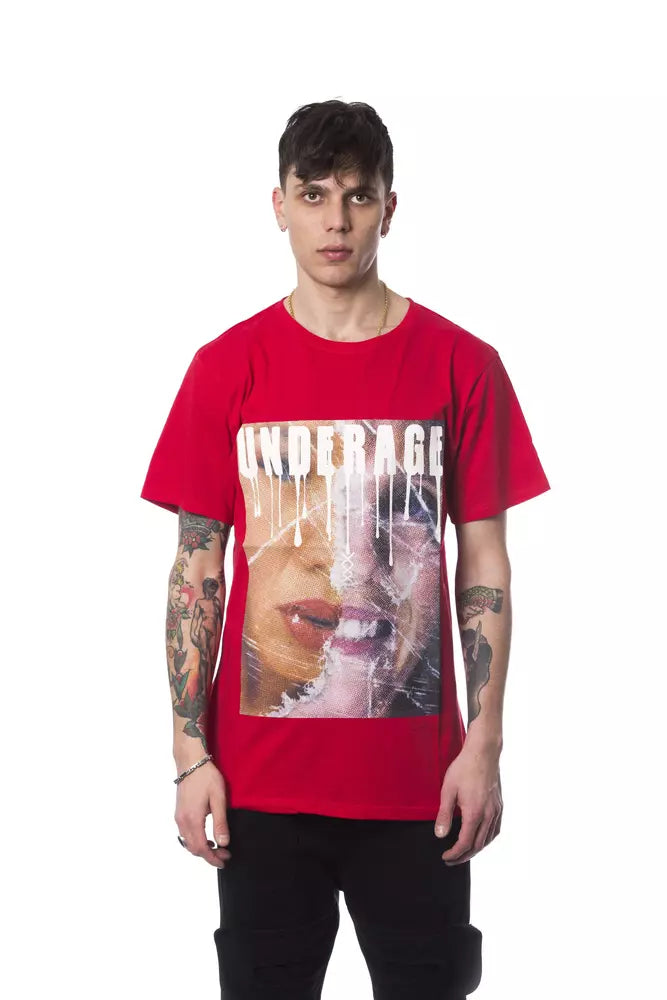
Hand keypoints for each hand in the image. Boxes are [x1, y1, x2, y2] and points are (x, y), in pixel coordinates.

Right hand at [174, 760, 231, 868]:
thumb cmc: (206, 777)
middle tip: (225, 854)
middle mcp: (182, 821)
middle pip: (193, 848)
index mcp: (192, 819)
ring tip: (217, 847)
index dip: (212, 859)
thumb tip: (223, 843)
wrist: (191, 762)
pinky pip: (185, 834)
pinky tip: (206, 836)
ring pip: (188, 842)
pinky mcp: (178, 813)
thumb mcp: (218, 799)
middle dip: (209, 855)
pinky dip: (195, 840)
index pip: (201, 848)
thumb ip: (220, 822)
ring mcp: (178, 817)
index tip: (223, 862)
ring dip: (201, 848)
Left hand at [434, 741, 502, 864]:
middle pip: (478, 845)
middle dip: (464, 856)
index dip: (454, 854)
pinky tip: (481, 838)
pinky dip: (487, 839)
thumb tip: (440, 835)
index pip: (465, 843)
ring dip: (476, 849)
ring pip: (489, 839)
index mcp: (475, 813)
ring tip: (464, 852)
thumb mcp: (448, 790)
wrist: (483, 752)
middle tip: (452, 859)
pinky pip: (496, 829)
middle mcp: (489, 815)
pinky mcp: (500, 805)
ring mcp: (496, 810)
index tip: (445, 857)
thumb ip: (444, 815)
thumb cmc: (464, 768)